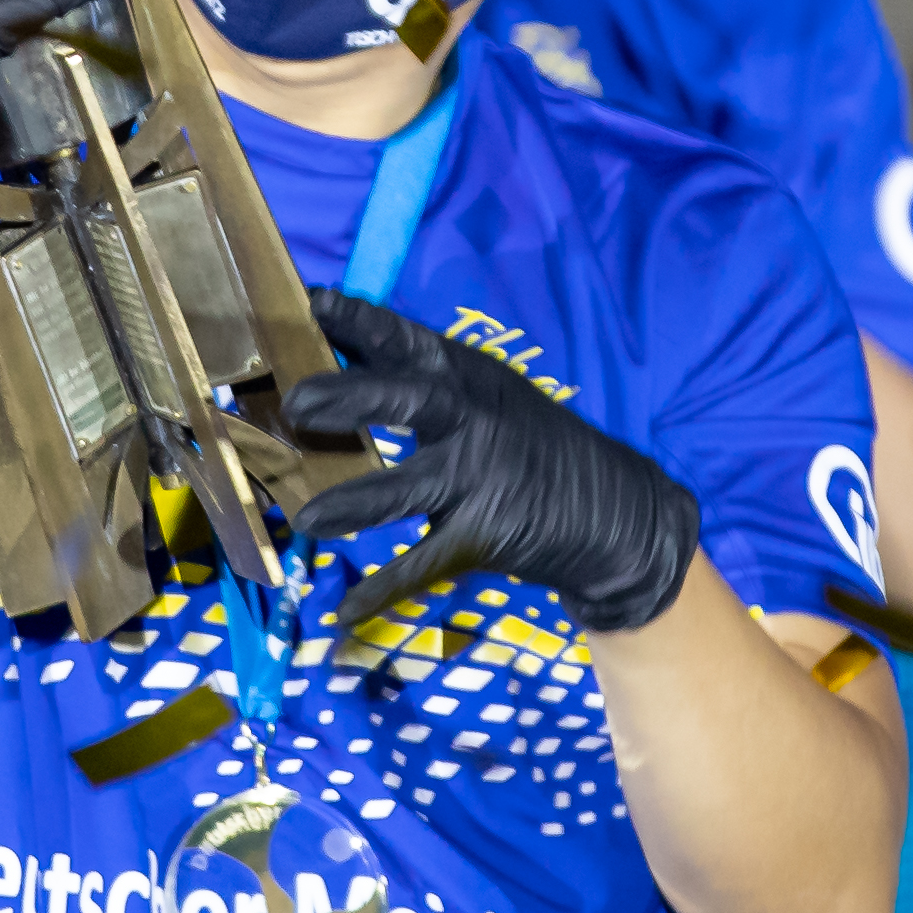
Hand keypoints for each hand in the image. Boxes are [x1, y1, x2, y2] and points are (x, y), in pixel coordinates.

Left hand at [287, 290, 700, 634]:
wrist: (616, 511)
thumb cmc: (532, 447)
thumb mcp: (491, 398)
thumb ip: (426, 385)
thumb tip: (337, 370)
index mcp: (471, 378)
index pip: (409, 341)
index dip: (361, 321)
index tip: (314, 302)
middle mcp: (476, 419)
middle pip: (408, 401)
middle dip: (351, 399)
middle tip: (297, 404)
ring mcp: (483, 477)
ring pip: (408, 488)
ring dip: (356, 503)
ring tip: (307, 520)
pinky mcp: (488, 533)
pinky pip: (427, 562)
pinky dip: (386, 588)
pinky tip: (345, 610)